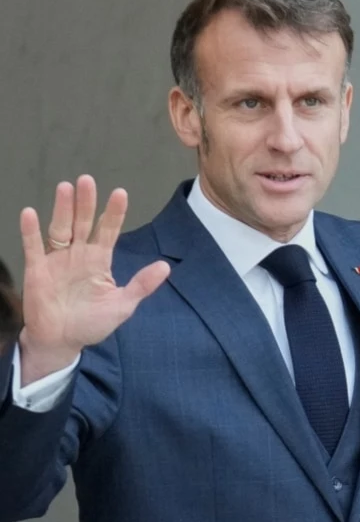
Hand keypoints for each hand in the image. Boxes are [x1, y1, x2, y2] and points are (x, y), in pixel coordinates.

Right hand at [18, 175, 170, 384]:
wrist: (63, 341)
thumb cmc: (93, 323)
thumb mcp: (123, 305)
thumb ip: (142, 285)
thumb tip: (166, 266)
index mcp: (100, 260)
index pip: (108, 230)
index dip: (113, 213)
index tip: (120, 193)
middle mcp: (78, 254)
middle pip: (83, 222)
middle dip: (86, 202)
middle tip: (87, 179)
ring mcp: (57, 260)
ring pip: (60, 229)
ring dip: (62, 209)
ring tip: (65, 187)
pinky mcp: (37, 271)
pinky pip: (33, 248)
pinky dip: (31, 231)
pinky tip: (30, 213)